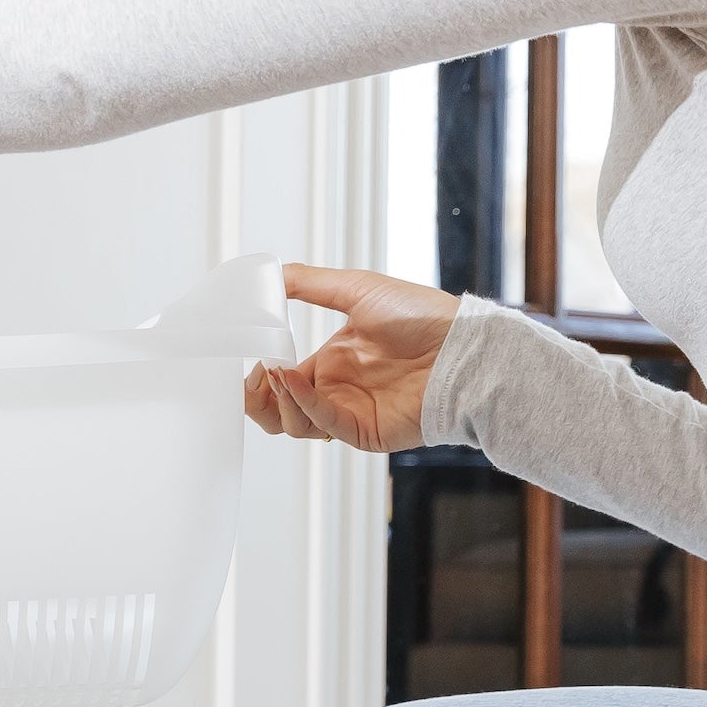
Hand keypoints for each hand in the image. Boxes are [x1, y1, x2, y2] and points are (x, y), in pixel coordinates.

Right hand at [245, 264, 457, 453]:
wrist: (460, 346)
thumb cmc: (420, 316)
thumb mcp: (357, 289)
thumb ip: (310, 284)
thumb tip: (271, 274)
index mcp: (332, 362)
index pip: (281, 378)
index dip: (260, 374)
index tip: (246, 359)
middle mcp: (337, 390)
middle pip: (280, 411)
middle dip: (258, 400)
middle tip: (250, 381)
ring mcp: (349, 413)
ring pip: (295, 425)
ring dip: (278, 401)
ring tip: (275, 374)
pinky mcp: (364, 432)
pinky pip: (323, 425)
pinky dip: (302, 403)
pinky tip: (293, 379)